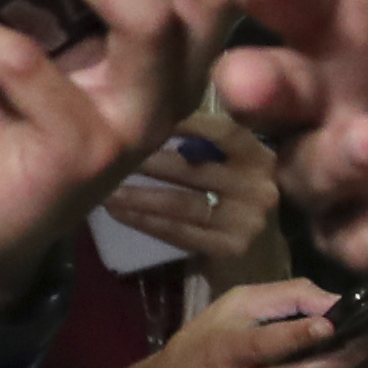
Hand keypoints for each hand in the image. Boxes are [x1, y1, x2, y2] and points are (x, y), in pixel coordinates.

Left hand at [101, 117, 282, 279]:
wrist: (256, 254)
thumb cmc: (231, 198)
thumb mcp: (230, 164)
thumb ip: (205, 143)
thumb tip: (158, 112)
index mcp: (260, 158)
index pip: (225, 133)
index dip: (189, 124)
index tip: (149, 119)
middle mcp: (260, 189)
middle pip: (195, 170)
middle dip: (149, 162)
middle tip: (114, 155)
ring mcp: (246, 223)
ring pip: (182, 204)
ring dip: (138, 196)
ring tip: (107, 189)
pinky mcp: (228, 249)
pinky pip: (177, 232)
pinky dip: (144, 221)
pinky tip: (119, 212)